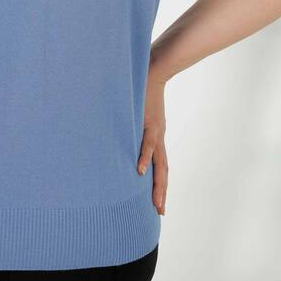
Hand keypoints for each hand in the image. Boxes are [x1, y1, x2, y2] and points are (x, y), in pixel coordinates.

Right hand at [137, 67, 167, 215]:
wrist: (154, 68)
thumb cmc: (143, 88)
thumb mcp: (138, 110)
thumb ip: (131, 121)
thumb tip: (118, 128)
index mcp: (156, 135)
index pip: (160, 164)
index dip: (159, 183)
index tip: (157, 202)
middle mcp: (158, 136)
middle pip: (162, 170)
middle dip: (161, 192)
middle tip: (159, 211)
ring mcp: (154, 130)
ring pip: (158, 163)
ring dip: (157, 183)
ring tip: (155, 202)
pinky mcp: (148, 122)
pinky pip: (145, 143)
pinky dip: (143, 157)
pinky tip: (139, 171)